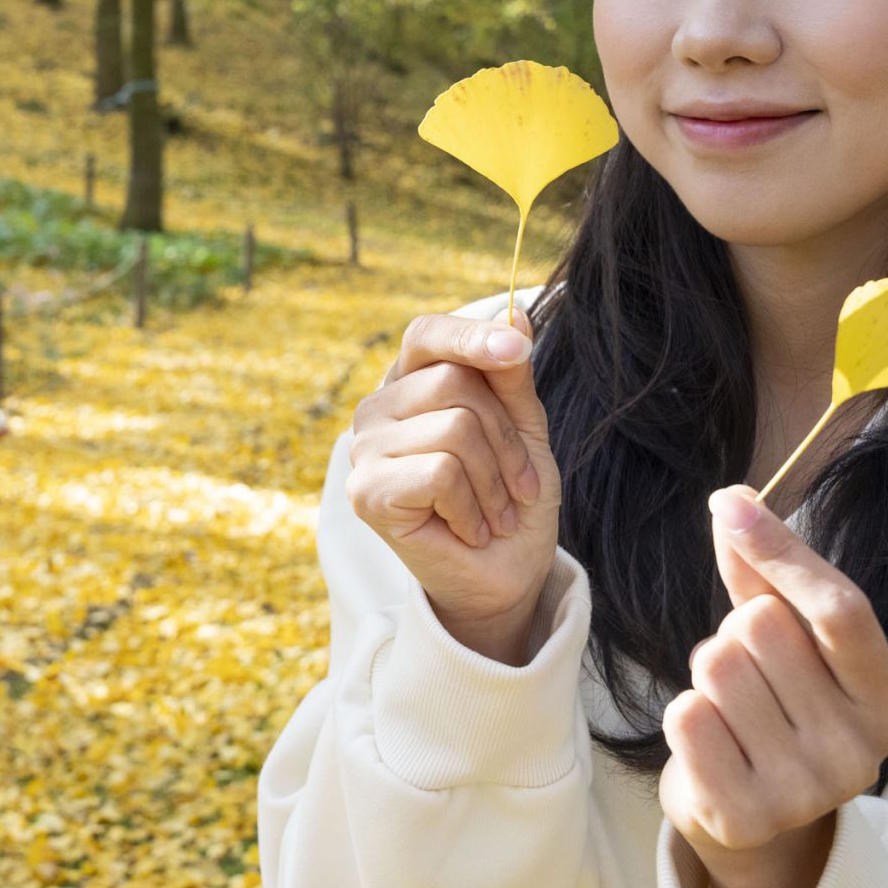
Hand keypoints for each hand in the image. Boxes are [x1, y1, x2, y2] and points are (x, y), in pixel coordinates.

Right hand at [346, 308, 560, 662]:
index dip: (472, 336)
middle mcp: (377, 409)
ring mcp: (365, 451)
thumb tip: (515, 310)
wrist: (504, 576)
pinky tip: (469, 528)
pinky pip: (441, 472)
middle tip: (520, 485)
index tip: (518, 350)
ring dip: (495, 479)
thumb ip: (510, 373)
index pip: (428, 335)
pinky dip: (472, 506)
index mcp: (409, 383)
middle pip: (455, 383)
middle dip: (507, 438)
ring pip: (454, 427)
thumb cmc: (510, 499)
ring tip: (496, 512)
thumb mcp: (523, 427)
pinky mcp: (366, 493)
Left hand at [660, 486, 887, 887]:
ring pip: (717, 666)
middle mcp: (859, 755)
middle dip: (735, 636)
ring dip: (706, 677)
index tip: (732, 505)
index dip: (783, 551)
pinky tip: (707, 745)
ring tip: (728, 711)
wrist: (749, 821)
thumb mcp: (788, 645)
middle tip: (747, 679)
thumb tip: (734, 499)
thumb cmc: (773, 711)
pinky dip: (682, 716)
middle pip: (763, 629)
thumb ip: (766, 576)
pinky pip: (685, 716)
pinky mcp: (744, 818)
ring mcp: (805, 794)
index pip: (842, 610)